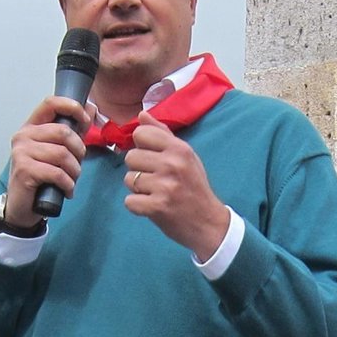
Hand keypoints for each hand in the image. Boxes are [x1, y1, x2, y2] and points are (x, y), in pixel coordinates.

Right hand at [6, 96, 93, 226]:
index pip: (50, 103)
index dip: (72, 107)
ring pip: (62, 154)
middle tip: (76, 165)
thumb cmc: (41, 177)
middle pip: (63, 132)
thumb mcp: (58, 150)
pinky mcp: (24, 170)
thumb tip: (91, 108)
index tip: (85, 121)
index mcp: (32, 126)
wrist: (23, 206)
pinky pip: (57, 173)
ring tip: (71, 180)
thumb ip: (73, 129)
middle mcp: (23, 136)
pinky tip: (66, 190)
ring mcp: (21, 152)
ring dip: (74, 171)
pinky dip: (68, 184)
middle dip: (78, 151)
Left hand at [123, 111, 229, 260]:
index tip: (152, 158)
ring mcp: (165, 186)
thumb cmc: (194, 186)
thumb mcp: (185, 155)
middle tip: (155, 179)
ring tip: (156, 193)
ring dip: (138, 189)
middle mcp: (172, 164)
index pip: (141, 133)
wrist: (208, 222)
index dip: (141, 146)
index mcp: (179, 149)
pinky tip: (152, 206)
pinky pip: (129, 201)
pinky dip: (137, 206)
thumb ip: (162, 134)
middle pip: (130, 157)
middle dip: (138, 169)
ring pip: (128, 179)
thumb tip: (141, 115)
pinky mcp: (157, 207)